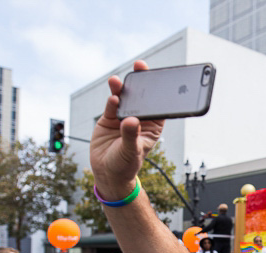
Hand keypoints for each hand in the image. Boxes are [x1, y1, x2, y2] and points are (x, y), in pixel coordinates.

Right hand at [89, 59, 164, 200]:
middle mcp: (139, 117)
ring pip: (125, 97)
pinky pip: (111, 105)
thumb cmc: (125, 165)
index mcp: (152, 124)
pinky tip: (112, 97)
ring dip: (122, 87)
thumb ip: (130, 135)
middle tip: (139, 67)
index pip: (158, 103)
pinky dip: (111, 100)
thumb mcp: (131, 151)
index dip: (159, 89)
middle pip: (141, 95)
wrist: (107, 173)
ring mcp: (123, 116)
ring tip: (117, 81)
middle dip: (140, 81)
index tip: (157, 76)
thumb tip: (130, 121)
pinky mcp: (109, 118)